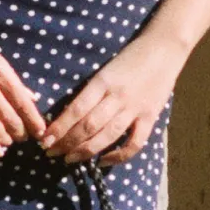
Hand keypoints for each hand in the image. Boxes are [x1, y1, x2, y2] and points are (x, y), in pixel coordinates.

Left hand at [42, 35, 185, 165]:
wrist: (164, 48)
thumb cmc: (131, 57)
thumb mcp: (105, 70)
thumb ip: (91, 91)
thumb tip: (68, 115)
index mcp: (102, 81)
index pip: (76, 109)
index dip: (59, 127)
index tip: (45, 139)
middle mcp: (117, 97)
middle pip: (88, 126)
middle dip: (66, 142)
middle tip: (50, 152)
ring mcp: (135, 109)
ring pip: (106, 136)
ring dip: (85, 151)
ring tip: (68, 159)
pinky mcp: (150, 117)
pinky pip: (134, 143)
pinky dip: (118, 156)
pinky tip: (103, 161)